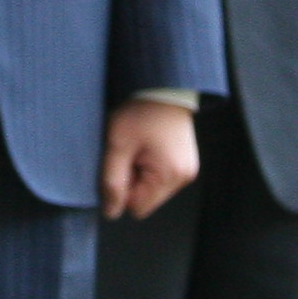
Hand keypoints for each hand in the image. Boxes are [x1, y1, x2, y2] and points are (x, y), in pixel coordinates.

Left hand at [97, 96, 198, 218]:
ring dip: (139, 172)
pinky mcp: (184, 162)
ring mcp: (186, 169)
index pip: (137, 208)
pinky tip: (147, 145)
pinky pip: (160, 177)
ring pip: (152, 189)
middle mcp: (183, 177)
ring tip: (138, 146)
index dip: (122, 190)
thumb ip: (112, 182)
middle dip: (131, 180)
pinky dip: (149, 166)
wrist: (162, 86)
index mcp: (170, 175)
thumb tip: (111, 213)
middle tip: (129, 151)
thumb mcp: (118, 145)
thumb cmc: (141, 111)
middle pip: (146, 200)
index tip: (121, 164)